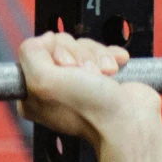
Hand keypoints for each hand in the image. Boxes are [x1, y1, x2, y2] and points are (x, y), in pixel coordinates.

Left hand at [17, 33, 161, 151]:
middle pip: (60, 45)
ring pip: (82, 47)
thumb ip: (30, 52)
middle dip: (77, 55)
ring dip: (96, 57)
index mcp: (33, 93)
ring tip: (103, 76)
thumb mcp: (42, 80)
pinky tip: (114, 68)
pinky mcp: (102, 78)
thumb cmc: (90, 109)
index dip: (53, 53)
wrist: (131, 123)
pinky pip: (102, 52)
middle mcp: (55, 88)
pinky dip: (110, 56)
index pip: (35, 51)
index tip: (64, 68)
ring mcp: (80, 83)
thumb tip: (46, 38)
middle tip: (85, 75)